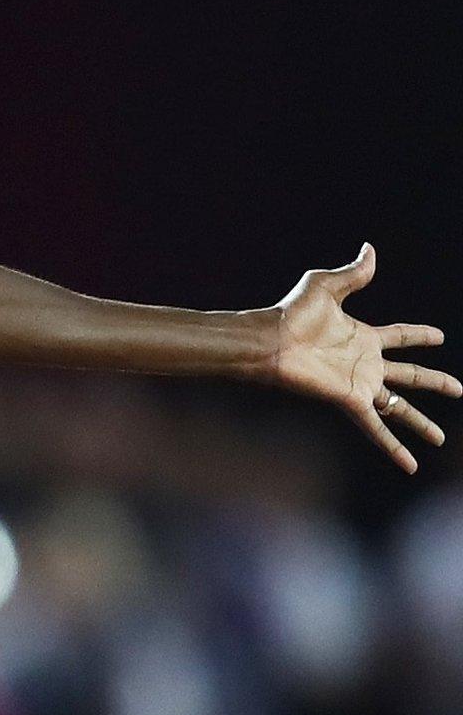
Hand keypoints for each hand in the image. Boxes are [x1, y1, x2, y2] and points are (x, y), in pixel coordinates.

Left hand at [269, 244, 459, 471]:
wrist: (271, 341)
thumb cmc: (292, 314)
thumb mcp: (326, 286)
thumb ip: (353, 273)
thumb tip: (369, 249)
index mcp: (363, 336)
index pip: (400, 336)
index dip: (419, 336)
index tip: (439, 337)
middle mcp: (365, 364)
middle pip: (410, 376)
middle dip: (434, 382)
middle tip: (460, 389)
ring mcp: (360, 385)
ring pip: (399, 409)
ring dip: (420, 424)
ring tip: (440, 439)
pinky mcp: (351, 401)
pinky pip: (377, 429)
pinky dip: (393, 448)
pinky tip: (410, 465)